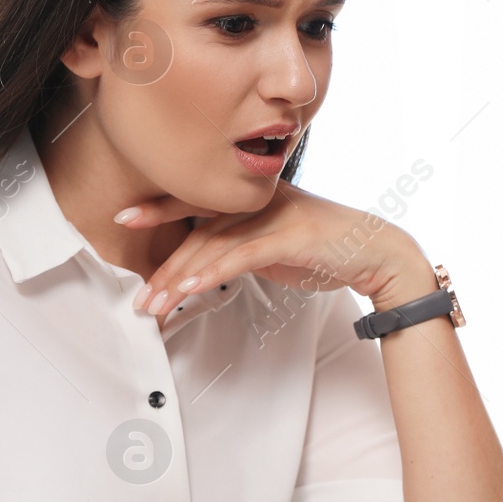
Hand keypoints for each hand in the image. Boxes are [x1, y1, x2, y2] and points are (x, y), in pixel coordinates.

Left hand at [118, 185, 429, 318]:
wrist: (378, 252)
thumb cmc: (328, 249)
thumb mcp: (276, 246)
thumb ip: (243, 247)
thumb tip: (209, 264)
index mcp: (253, 198)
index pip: (197, 201)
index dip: (159, 208)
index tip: (124, 218)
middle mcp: (260, 200)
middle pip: (199, 231)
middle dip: (165, 267)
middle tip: (139, 297)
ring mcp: (275, 215)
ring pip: (215, 245)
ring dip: (181, 278)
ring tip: (156, 303)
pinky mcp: (291, 236)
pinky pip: (243, 255)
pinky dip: (213, 272)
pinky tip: (191, 290)